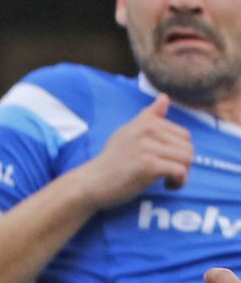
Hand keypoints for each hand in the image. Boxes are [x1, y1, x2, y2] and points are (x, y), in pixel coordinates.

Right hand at [77, 93, 191, 207]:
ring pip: (187, 159)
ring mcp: (147, 147)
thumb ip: (149, 116)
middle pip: (189, 147)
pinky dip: (178, 182)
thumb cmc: (113, 159)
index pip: (184, 135)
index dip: (178, 151)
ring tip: (166, 179)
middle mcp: (147, 130)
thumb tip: (164, 97)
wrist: (94, 181)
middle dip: (183, 163)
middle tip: (166, 172)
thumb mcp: (128, 132)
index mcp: (146, 121)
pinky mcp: (148, 165)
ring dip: (182, 174)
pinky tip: (166, 185)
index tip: (164, 161)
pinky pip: (180, 172)